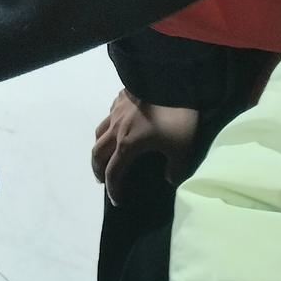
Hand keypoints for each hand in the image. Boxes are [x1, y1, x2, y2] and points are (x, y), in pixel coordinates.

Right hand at [90, 89, 199, 205]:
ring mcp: (116, 112)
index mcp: (128, 145)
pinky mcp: (120, 98)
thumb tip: (169, 178)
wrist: (170, 80)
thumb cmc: (175, 118)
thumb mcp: (182, 148)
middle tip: (103, 180)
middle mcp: (116, 130)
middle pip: (97, 152)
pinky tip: (119, 126)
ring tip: (106, 154)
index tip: (116, 200)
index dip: (113, 189)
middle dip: (97, 169)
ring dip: (99, 147)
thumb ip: (175, 169)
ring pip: (99, 132)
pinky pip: (109, 116)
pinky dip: (109, 127)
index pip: (113, 172)